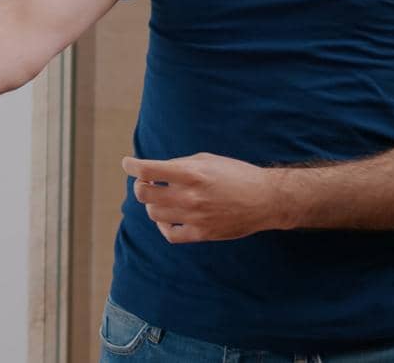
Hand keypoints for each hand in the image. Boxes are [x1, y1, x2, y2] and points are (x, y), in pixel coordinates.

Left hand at [122, 153, 286, 243]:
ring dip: (152, 204)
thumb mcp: (207, 160)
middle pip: (144, 194)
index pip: (147, 170)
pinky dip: (163, 226)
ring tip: (162, 198)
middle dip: (140, 186)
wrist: (266, 199)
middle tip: (147, 182)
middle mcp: (190, 196)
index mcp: (191, 173)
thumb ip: (179, 165)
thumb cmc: (236, 174)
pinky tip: (167, 218)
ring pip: (154, 213)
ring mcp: (195, 217)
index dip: (131, 166)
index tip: (127, 163)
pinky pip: (170, 234)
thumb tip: (153, 170)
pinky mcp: (202, 234)